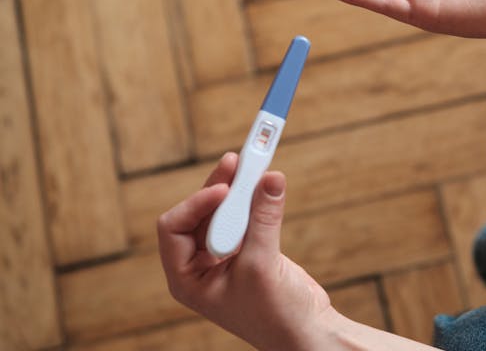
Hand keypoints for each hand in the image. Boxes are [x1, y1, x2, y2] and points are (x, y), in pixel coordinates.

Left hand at [157, 153, 333, 350]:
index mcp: (186, 277)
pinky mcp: (249, 248)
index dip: (196, 204)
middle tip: (238, 159)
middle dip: (218, 186)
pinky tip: (265, 185)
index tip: (224, 189)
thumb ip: (264, 219)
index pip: (174, 228)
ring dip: (238, 189)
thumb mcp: (263, 265)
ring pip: (222, 210)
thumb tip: (271, 177)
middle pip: (199, 211)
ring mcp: (224, 255)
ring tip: (255, 165)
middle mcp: (199, 265)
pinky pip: (244, 215)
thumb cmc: (275, 314)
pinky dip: (253, 199)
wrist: (306, 331)